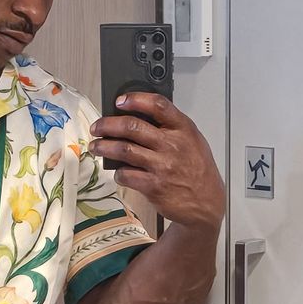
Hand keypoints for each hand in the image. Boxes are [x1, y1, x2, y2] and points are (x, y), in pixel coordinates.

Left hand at [90, 93, 225, 230]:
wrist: (206, 204)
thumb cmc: (197, 171)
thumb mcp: (193, 141)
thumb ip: (171, 128)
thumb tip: (139, 117)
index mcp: (183, 129)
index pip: (158, 105)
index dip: (136, 99)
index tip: (120, 100)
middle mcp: (172, 144)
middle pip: (132, 126)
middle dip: (108, 125)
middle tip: (97, 127)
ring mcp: (162, 165)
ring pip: (124, 149)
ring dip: (104, 147)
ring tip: (96, 146)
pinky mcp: (153, 186)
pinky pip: (126, 175)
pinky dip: (118, 173)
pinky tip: (118, 172)